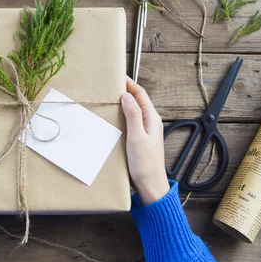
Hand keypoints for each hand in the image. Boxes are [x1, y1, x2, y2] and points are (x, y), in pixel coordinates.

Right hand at [121, 77, 169, 204]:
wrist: (150, 186)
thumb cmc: (146, 164)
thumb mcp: (137, 137)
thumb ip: (133, 116)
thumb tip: (127, 96)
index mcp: (152, 118)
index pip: (140, 94)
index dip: (130, 83)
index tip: (117, 75)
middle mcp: (150, 122)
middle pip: (137, 100)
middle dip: (125, 90)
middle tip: (109, 84)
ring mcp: (145, 130)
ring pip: (133, 110)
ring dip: (122, 103)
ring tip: (108, 97)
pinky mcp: (139, 138)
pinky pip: (130, 121)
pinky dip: (121, 115)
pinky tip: (112, 117)